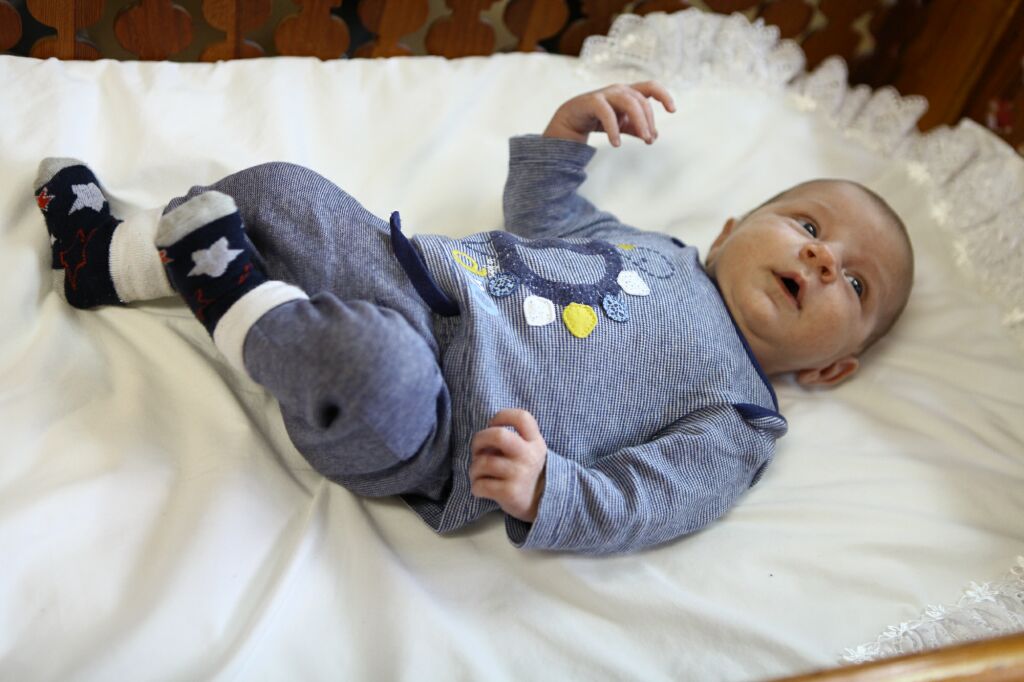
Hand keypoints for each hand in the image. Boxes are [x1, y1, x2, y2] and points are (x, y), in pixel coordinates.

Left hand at [469, 409, 547, 521]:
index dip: (502, 416)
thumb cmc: (526, 471)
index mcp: (534, 441)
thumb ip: (513, 439)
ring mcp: (519, 474)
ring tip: (478, 474)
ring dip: (474, 469)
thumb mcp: (529, 450)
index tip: (493, 425)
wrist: (541, 503)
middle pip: (498, 435)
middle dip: (479, 440)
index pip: (521, 417)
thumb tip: (483, 440)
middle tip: (477, 451)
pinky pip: (481, 485)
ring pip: (483, 463)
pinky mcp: (510, 493)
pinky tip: (481, 488)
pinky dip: (475, 487)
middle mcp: (528, 455)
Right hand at [543, 81, 675, 146]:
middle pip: (641, 101)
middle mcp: (619, 90)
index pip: (651, 87)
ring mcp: (605, 94)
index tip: (673, 110)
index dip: (664, 95)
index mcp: (629, 93)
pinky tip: (616, 143)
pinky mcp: (592, 102)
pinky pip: (607, 114)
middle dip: (649, 121)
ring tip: (644, 139)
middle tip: (650, 140)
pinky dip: (613, 129)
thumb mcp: (622, 126)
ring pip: (629, 103)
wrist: (571, 120)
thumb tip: (653, 137)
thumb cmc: (599, 119)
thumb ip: (637, 129)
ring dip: (639, 122)